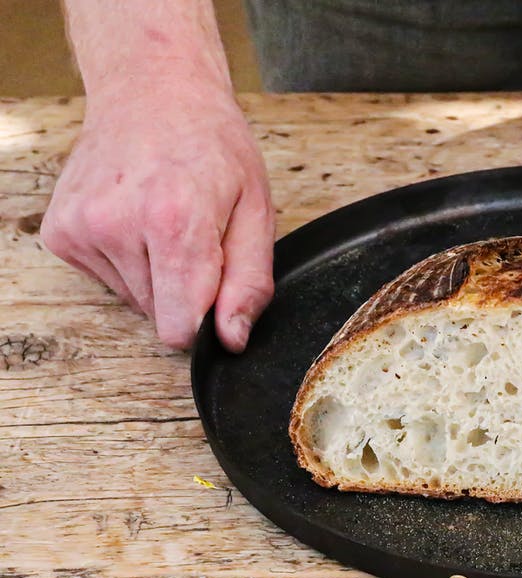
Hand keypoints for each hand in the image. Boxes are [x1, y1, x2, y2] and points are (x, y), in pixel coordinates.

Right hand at [42, 75, 274, 350]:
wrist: (153, 92)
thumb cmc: (213, 145)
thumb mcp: (257, 209)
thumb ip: (249, 281)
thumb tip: (232, 339)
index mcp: (173, 221)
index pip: (179, 327)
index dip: (206, 322)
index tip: (217, 292)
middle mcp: (117, 225)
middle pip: (159, 315)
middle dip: (185, 289)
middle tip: (195, 235)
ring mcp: (81, 227)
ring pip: (134, 299)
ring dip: (156, 274)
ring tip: (165, 220)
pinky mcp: (60, 232)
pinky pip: (106, 279)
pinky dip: (127, 260)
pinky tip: (136, 218)